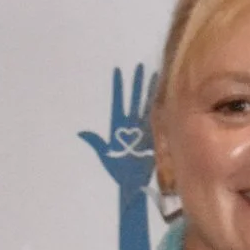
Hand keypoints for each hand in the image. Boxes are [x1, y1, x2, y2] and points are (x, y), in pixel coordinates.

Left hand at [78, 66, 155, 191]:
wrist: (132, 183)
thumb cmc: (116, 170)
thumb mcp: (104, 154)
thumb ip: (95, 142)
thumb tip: (83, 132)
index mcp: (117, 124)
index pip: (118, 101)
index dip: (118, 86)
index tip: (118, 71)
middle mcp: (130, 123)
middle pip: (133, 99)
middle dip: (136, 83)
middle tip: (140, 67)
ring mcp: (142, 129)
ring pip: (146, 106)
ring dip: (149, 92)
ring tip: (153, 75)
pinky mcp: (153, 136)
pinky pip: (158, 120)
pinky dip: (162, 107)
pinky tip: (167, 96)